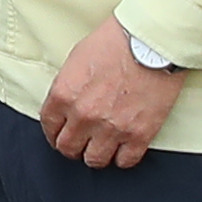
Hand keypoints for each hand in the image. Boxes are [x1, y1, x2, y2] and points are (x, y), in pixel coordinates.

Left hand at [38, 16, 184, 169]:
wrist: (151, 41)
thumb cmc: (116, 42)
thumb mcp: (77, 58)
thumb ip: (68, 86)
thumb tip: (66, 104)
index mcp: (65, 95)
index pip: (49, 127)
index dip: (54, 133)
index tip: (60, 134)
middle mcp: (84, 115)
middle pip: (68, 148)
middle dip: (73, 146)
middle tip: (81, 142)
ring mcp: (112, 127)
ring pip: (94, 160)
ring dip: (96, 154)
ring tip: (102, 146)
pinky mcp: (139, 134)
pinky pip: (125, 161)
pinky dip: (123, 157)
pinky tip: (124, 147)